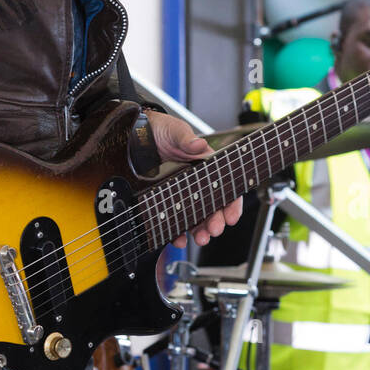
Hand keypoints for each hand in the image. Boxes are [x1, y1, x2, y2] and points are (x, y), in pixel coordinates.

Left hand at [144, 111, 243, 246]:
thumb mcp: (175, 132)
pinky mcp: (167, 202)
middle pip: (213, 207)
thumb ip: (186, 139)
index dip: (231, 203)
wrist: (137, 136)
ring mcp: (182, 194)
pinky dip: (178, 233)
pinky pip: (175, 221)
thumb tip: (198, 145)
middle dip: (216, 221)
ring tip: (200, 238)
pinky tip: (178, 239)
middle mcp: (197, 183)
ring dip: (200, 230)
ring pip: (197, 217)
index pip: (225, 187)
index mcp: (206, 167)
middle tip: (214, 230)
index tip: (231, 216)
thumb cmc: (162, 131)